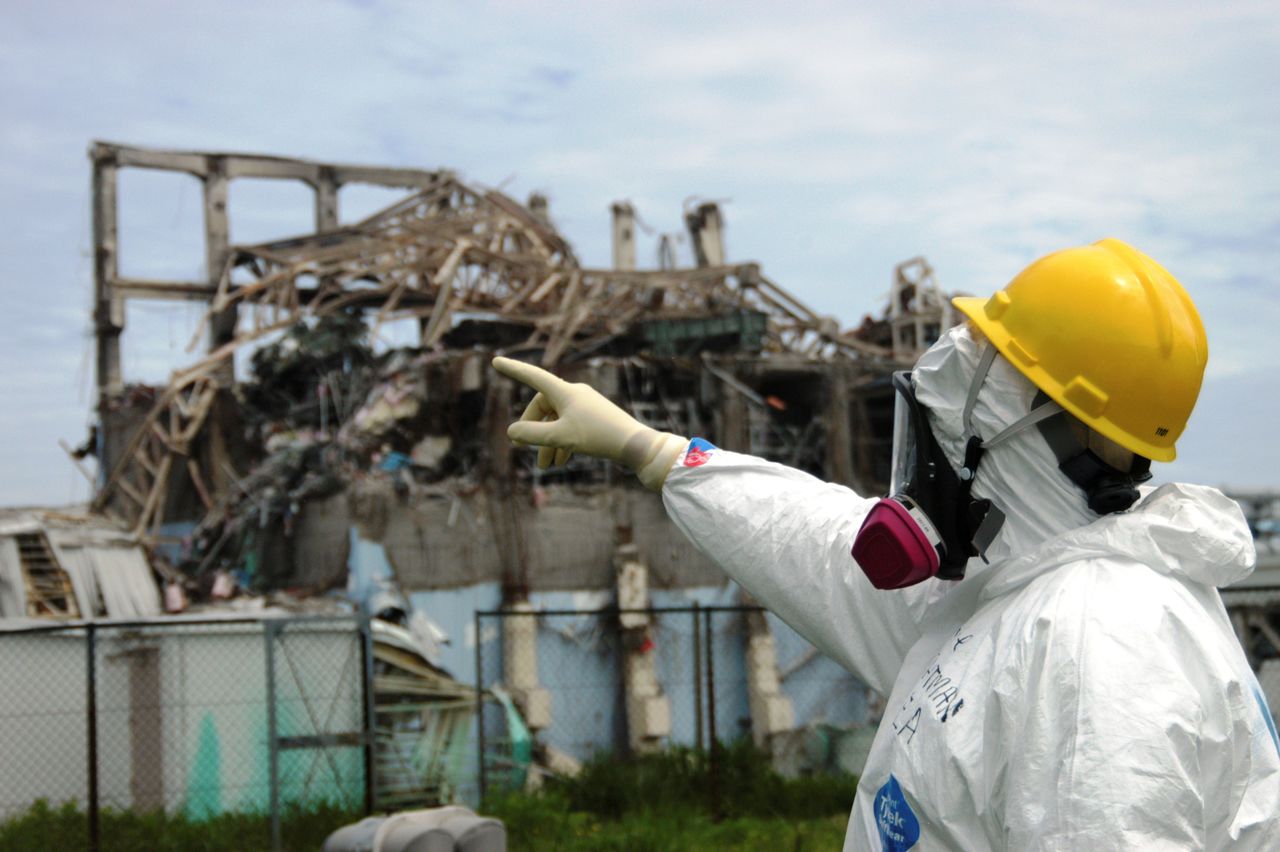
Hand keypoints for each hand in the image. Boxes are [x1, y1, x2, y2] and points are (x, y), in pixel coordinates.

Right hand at [492, 356, 687, 490]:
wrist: (635, 444)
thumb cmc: (598, 436)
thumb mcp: (560, 437)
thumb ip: (532, 435)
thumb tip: (512, 432)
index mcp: (564, 391)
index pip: (532, 376)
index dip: (513, 370)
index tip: (496, 361)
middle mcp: (575, 394)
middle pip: (543, 407)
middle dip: (533, 429)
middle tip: (524, 449)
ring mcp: (586, 405)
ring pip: (557, 421)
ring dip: (548, 442)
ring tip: (546, 467)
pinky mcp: (595, 417)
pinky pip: (571, 426)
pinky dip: (562, 442)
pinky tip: (561, 461)